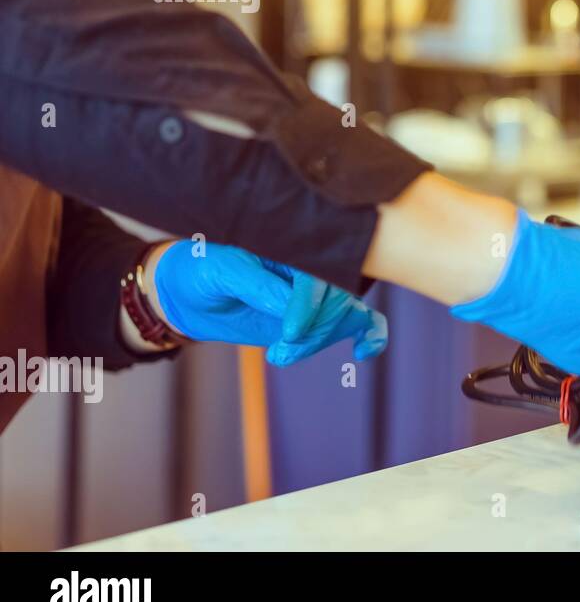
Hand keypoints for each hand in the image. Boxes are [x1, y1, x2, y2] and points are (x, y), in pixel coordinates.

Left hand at [151, 242, 387, 365]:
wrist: (188, 295)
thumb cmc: (201, 272)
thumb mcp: (218, 272)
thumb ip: (254, 284)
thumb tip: (287, 305)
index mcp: (291, 245)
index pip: (317, 274)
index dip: (309, 305)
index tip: (290, 332)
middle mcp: (310, 266)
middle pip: (337, 299)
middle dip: (314, 331)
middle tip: (279, 350)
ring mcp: (316, 292)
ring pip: (346, 315)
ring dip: (321, 342)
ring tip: (279, 356)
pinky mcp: (318, 315)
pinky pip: (360, 320)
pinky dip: (371, 335)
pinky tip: (363, 353)